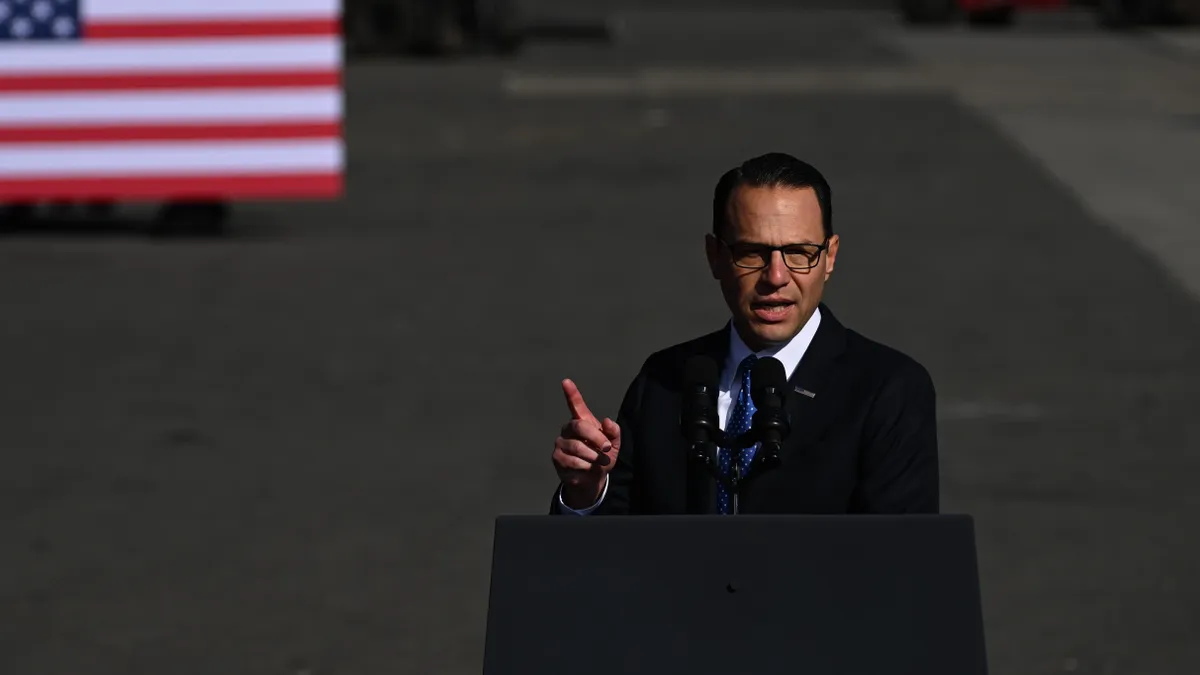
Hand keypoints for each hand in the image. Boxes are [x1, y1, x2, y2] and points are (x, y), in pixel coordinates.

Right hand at [552, 378, 620, 508]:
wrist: (593, 480)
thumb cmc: (602, 458)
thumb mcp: (614, 446)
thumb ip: (614, 432)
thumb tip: (607, 421)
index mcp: (583, 422)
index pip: (575, 405)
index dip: (571, 393)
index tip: (566, 381)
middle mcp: (569, 429)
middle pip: (579, 426)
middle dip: (596, 438)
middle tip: (606, 448)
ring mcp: (561, 443)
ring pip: (576, 446)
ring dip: (593, 456)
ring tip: (599, 461)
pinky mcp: (557, 457)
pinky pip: (571, 460)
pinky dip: (585, 466)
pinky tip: (587, 468)